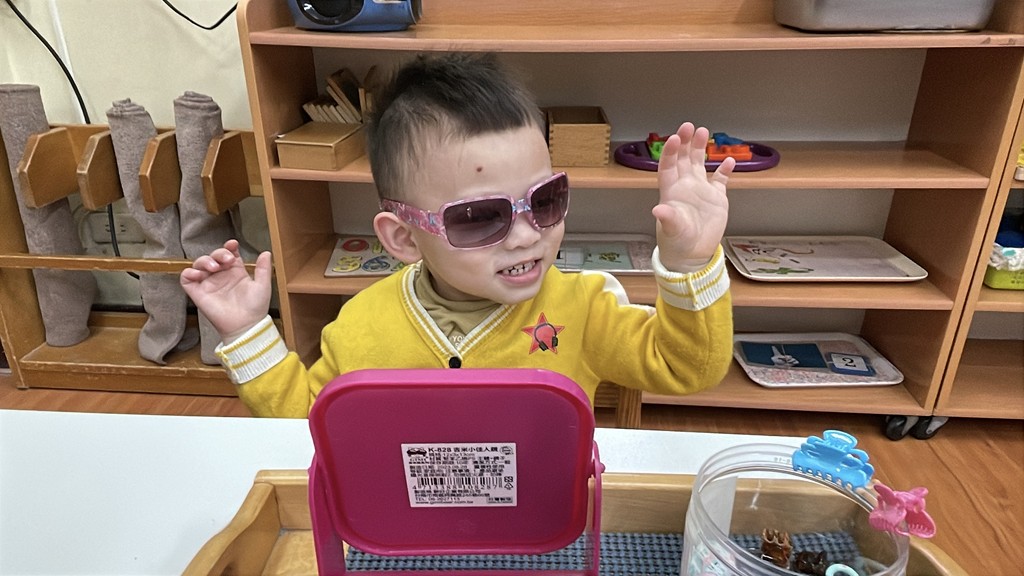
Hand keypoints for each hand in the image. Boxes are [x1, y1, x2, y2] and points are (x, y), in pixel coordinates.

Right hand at [180, 239, 272, 343]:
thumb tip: (266, 252)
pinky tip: (198, 274)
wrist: (246, 325)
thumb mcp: (262, 285)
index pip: (229, 254)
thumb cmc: (255, 308)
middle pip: (214, 256)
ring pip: (199, 264)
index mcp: (236, 272)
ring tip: (214, 267)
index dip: (229, 246)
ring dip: (204, 261)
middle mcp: (221, 276)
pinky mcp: (198, 293)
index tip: (233, 244)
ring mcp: (209, 283)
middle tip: (227, 260)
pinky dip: (188, 273)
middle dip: (218, 253)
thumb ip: (263, 269)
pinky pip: (186, 279)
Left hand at [652, 122, 732, 271]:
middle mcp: (685, 187)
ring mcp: (701, 191)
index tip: (675, 138)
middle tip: (689, 126)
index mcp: (671, 192)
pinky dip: (724, 170)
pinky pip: (720, 180)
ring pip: (700, 164)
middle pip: (684, 159)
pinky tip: (729, 160)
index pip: (668, 166)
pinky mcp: (716, 199)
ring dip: (701, 148)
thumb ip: (667, 218)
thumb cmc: (676, 242)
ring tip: (704, 132)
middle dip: (686, 142)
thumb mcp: (671, 230)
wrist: (692, 255)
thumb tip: (658, 210)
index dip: (671, 152)